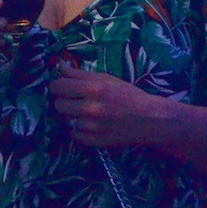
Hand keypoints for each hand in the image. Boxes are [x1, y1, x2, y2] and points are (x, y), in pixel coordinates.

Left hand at [51, 64, 172, 148]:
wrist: (149, 120)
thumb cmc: (129, 96)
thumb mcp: (107, 79)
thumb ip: (81, 74)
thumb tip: (60, 65)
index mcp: (93, 89)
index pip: (58, 86)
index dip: (57, 86)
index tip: (61, 87)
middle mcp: (90, 109)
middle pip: (58, 105)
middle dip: (63, 101)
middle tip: (74, 100)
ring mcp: (91, 128)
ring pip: (66, 121)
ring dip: (73, 117)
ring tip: (86, 114)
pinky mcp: (94, 142)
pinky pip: (74, 135)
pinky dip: (78, 131)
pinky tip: (90, 125)